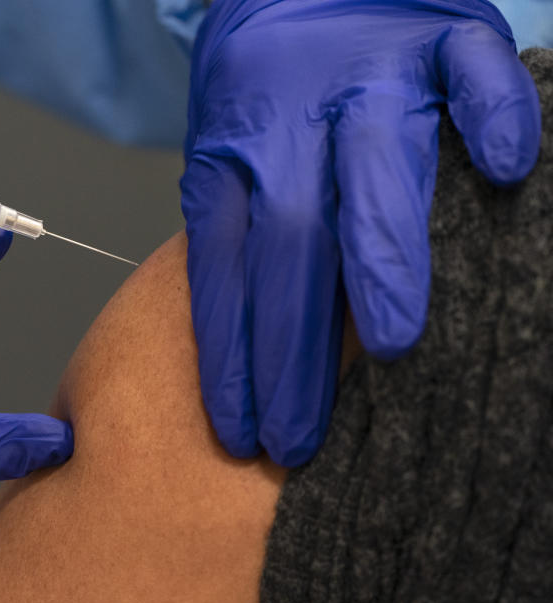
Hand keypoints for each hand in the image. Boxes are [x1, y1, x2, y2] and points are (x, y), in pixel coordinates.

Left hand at [181, 1, 539, 465]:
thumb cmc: (264, 94)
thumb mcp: (225, 155)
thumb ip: (237, 228)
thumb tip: (245, 342)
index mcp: (232, 153)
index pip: (222, 267)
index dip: (230, 352)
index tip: (240, 431)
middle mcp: (293, 120)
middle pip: (287, 240)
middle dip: (291, 344)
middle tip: (298, 434)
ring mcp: (369, 76)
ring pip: (375, 165)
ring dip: (381, 254)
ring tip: (388, 344)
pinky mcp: (439, 37)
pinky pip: (473, 73)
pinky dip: (494, 116)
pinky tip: (508, 170)